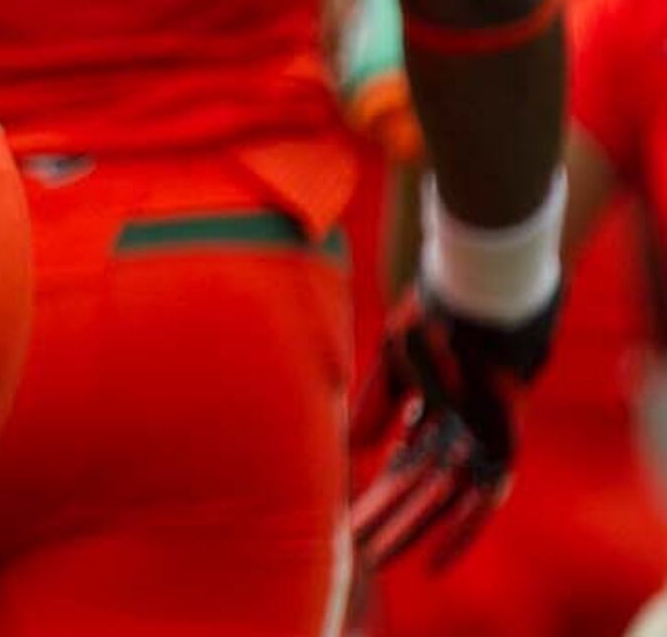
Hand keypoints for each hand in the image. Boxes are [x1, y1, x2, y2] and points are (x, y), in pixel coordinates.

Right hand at [352, 284, 558, 568]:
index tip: (348, 519)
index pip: (401, 466)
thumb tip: (351, 446)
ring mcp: (480, 438)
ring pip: (445, 498)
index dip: (377, 494)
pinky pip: (485, 499)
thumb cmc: (438, 314)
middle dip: (389, 519)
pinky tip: (435, 559)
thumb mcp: (393, 360)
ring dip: (413, 529)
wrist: (482, 291)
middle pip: (420, 488)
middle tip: (356, 551)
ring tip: (378, 557)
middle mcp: (457, 432)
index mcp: (429, 412)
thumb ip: (377, 403)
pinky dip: (461, 530)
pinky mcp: (503, 443)